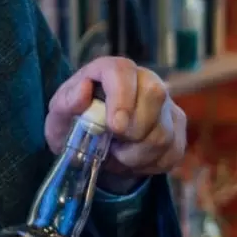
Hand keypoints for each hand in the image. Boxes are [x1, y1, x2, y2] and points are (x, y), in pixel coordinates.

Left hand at [45, 56, 186, 185]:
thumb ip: (65, 103)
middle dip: (134, 130)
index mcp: (111, 71)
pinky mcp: (177, 127)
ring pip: (164, 131)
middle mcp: (143, 79)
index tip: (115, 127)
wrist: (94, 147)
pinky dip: (149, 165)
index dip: (122, 97)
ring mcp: (165, 103)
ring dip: (137, 155)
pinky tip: (133, 160)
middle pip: (156, 94)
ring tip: (117, 154)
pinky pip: (173, 151)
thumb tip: (83, 89)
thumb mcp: (59, 118)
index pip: (122, 71)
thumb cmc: (75, 125)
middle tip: (113, 147)